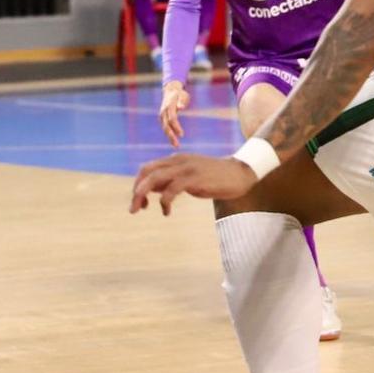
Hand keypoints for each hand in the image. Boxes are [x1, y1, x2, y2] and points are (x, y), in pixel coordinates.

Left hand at [129, 152, 255, 213]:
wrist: (240, 173)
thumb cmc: (215, 177)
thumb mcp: (189, 177)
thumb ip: (171, 180)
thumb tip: (152, 190)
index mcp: (175, 160)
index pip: (147, 168)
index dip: (138, 184)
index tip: (140, 202)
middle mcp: (178, 161)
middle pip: (147, 172)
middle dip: (136, 191)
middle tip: (134, 209)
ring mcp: (186, 168)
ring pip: (155, 179)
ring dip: (143, 195)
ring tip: (142, 209)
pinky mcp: (194, 179)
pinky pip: (171, 190)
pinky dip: (164, 202)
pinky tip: (167, 212)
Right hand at [158, 81, 190, 146]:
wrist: (170, 90)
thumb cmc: (179, 93)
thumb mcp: (183, 95)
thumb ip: (182, 101)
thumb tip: (181, 107)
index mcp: (169, 106)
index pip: (172, 119)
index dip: (176, 127)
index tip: (182, 135)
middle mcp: (163, 112)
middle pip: (166, 126)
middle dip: (171, 136)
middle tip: (177, 145)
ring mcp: (162, 115)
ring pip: (165, 128)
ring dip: (170, 137)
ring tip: (176, 145)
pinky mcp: (162, 118)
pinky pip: (165, 127)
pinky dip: (169, 134)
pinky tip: (173, 141)